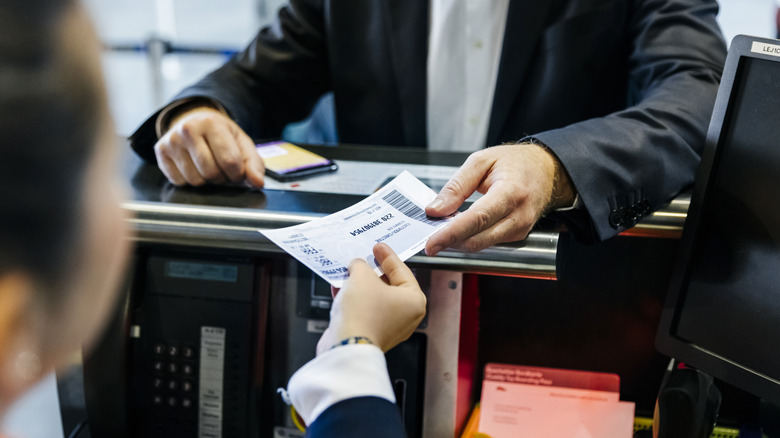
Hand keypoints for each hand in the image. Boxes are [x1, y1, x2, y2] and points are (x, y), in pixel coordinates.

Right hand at [154, 106, 264, 187]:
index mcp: (212, 123)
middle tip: (222, 169)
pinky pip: (179, 182)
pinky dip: (190, 181)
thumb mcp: (242, 143)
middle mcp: (188, 129)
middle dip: (221, 178)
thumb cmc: (221, 135)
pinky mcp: (160, 151)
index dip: (237, 174)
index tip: (237, 171)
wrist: (195, 121)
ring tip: (208, 166)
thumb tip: (257, 183)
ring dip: (206, 181)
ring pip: (195, 180)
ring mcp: (172, 140)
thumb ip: (253, 164)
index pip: (230, 161)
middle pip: (211, 173)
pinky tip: (193, 167)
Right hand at [316, 243, 425, 354]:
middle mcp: (406, 316)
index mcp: (414, 301)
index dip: (387, 256)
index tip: (379, 247)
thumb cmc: (363, 314)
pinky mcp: (372, 334)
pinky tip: (341, 289)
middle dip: (372, 272)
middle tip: (364, 259)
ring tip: (349, 273)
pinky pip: (365, 311)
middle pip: (389, 285)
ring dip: (360, 285)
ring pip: (374, 298)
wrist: (347, 345)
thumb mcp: (362, 276)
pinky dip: (354, 299)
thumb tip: (357, 266)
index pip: (402, 270)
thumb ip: (361, 265)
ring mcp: (389, 327)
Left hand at [424, 143, 573, 254]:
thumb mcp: (481, 161)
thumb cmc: (516, 163)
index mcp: (511, 192)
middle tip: (429, 238)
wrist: (547, 170)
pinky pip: (488, 242)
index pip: (477, 219)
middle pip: (478, 239)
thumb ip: (456, 186)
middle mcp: (519, 215)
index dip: (451, 234)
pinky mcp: (518, 236)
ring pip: (482, 245)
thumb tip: (435, 210)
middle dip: (450, 242)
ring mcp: (520, 229)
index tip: (431, 243)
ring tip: (443, 230)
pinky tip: (461, 228)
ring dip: (459, 241)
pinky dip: (471, 238)